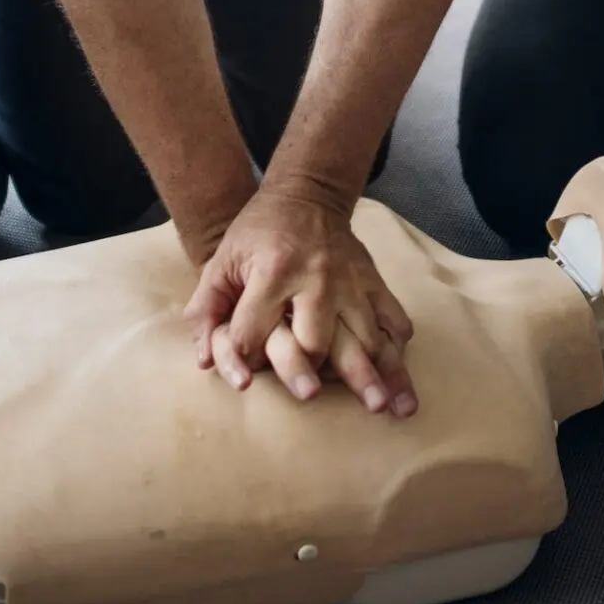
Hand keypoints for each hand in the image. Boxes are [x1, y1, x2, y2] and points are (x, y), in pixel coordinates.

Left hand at [184, 184, 416, 416]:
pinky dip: (396, 346)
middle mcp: (316, 279)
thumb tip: (203, 361)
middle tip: (311, 396)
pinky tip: (400, 373)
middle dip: (309, 373)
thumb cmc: (255, 234)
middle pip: (315, 342)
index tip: (246, 379)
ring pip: (364, 338)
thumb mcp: (221, 261)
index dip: (244, 359)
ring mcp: (351, 280)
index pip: (254, 332)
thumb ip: (205, 309)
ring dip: (373, 375)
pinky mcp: (373, 280)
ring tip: (385, 408)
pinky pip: (393, 317)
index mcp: (272, 272)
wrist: (304, 194)